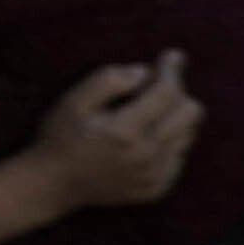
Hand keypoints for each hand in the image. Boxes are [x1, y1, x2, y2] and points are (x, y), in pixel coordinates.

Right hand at [27, 51, 201, 212]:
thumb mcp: (72, 101)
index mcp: (125, 132)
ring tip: (146, 115)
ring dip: (173, 118)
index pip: (167, 92)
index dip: (172, 69)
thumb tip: (144, 71)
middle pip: (191, 112)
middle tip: (156, 88)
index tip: (173, 56)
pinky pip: (179, 157)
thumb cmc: (60, 137)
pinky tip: (143, 140)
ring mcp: (153, 176)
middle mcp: (146, 156)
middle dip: (178, 93)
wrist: (52, 186)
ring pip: (188, 134)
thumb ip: (107, 80)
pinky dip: (167, 143)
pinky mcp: (156, 188)